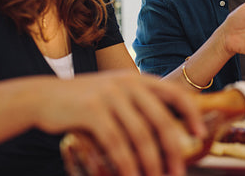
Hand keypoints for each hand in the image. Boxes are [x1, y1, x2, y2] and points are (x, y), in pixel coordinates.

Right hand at [35, 72, 205, 175]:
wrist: (44, 97)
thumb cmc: (85, 101)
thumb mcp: (114, 93)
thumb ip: (138, 105)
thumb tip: (166, 132)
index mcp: (137, 79)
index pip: (174, 92)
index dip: (191, 112)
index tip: (200, 133)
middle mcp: (127, 84)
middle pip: (160, 120)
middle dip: (172, 150)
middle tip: (177, 173)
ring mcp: (109, 96)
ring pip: (140, 136)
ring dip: (150, 163)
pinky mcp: (92, 111)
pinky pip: (116, 144)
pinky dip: (126, 165)